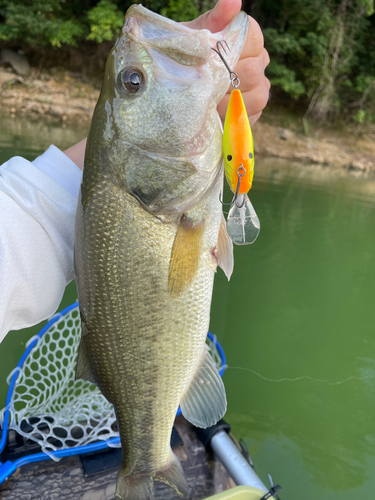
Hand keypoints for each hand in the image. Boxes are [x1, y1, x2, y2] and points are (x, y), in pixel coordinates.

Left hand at [183, 0, 269, 124]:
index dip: (231, 50)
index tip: (209, 59)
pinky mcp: (253, 112)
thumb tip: (232, 1)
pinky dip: (232, 117)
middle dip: (226, 79)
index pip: (253, 38)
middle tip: (203, 85)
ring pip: (258, 96)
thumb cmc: (187, 56)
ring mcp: (259, 87)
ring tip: (208, 102)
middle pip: (253, 71)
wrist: (177, 84)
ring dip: (230, 101)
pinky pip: (251, 116)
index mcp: (248, 38)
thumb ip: (214, 19)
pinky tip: (215, 114)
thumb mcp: (195, 35)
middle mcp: (259, 61)